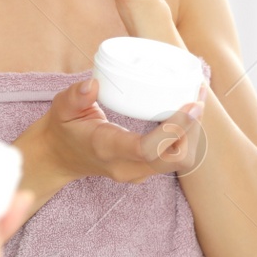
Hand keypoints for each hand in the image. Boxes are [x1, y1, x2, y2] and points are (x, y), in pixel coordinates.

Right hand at [18, 78, 205, 188]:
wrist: (59, 157)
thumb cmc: (63, 128)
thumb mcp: (61, 108)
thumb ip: (75, 96)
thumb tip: (93, 84)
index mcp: (107, 149)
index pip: (147, 149)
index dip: (174, 130)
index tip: (190, 105)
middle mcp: (127, 167)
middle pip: (174, 158)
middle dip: (192, 129)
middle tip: (197, 96)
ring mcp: (138, 172)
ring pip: (180, 160)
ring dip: (193, 132)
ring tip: (195, 99)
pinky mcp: (146, 170)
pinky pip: (175, 158)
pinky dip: (186, 136)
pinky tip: (187, 112)